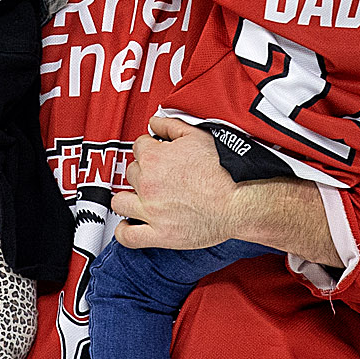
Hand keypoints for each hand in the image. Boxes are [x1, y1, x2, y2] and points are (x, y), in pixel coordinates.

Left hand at [111, 114, 240, 249]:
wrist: (239, 199)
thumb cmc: (223, 170)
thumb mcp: (197, 136)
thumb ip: (171, 126)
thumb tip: (154, 122)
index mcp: (154, 158)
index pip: (137, 147)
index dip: (149, 148)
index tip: (156, 154)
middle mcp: (148, 183)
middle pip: (130, 172)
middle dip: (142, 171)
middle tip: (158, 175)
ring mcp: (151, 210)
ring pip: (120, 202)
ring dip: (127, 198)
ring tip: (139, 198)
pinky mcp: (159, 234)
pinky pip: (128, 236)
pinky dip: (123, 231)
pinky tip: (128, 224)